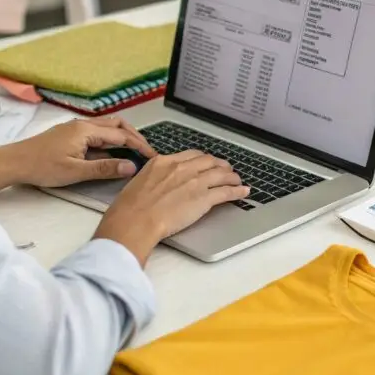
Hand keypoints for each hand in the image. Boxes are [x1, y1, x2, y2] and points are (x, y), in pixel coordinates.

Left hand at [9, 117, 157, 187]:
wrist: (13, 162)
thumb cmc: (40, 166)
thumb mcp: (76, 171)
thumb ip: (105, 168)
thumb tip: (131, 167)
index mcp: (85, 130)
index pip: (121, 136)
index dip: (140, 146)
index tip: (152, 156)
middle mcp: (82, 125)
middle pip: (117, 125)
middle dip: (134, 137)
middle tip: (147, 151)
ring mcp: (75, 129)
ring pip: (107, 128)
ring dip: (122, 138)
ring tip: (134, 152)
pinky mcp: (70, 135)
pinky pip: (96, 134)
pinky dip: (110, 141)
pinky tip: (112, 154)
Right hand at [93, 150, 248, 263]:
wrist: (136, 220)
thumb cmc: (130, 208)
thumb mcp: (138, 181)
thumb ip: (153, 177)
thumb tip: (156, 181)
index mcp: (164, 162)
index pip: (190, 155)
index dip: (202, 160)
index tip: (206, 163)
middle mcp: (182, 167)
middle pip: (209, 161)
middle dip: (220, 165)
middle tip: (225, 170)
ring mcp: (195, 181)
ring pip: (221, 173)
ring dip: (231, 176)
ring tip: (237, 180)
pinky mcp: (204, 197)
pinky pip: (227, 191)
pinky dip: (238, 191)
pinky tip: (243, 192)